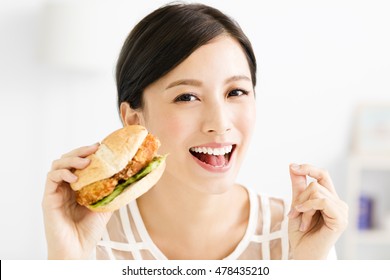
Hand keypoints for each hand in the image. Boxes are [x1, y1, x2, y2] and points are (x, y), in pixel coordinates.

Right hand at [42, 143, 112, 258]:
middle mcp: (66, 186)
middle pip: (68, 159)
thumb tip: (129, 177)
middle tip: (95, 148)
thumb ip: (112, 191)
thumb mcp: (106, 206)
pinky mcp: (48, 199)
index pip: (80, 162)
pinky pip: (51, 178)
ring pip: (57, 164)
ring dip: (72, 159)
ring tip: (86, 162)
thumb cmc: (90, 230)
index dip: (89, 153)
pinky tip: (74, 176)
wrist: (78, 249)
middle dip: (81, 151)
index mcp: (78, 186)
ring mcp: (56, 191)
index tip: (102, 146)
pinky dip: (62, 173)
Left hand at [288, 163, 347, 258]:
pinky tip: (303, 220)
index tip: (292, 166)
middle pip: (315, 184)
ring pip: (316, 192)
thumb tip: (293, 165)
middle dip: (300, 197)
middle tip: (293, 213)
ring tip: (301, 221)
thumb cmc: (301, 233)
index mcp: (329, 198)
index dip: (309, 168)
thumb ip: (298, 186)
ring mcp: (341, 211)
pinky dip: (308, 208)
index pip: (322, 175)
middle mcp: (338, 202)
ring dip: (302, 207)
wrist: (303, 254)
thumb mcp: (296, 205)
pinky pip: (322, 201)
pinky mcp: (340, 219)